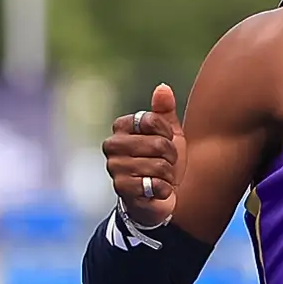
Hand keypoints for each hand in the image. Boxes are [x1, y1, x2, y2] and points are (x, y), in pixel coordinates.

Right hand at [105, 84, 183, 228]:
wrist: (160, 196)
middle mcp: (112, 146)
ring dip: (168, 175)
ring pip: (158, 165)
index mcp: (121, 127)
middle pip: (157, 144)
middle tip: (166, 163)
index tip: (166, 141)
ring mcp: (115, 168)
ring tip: (161, 177)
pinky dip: (164, 190)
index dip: (167, 133)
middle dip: (170, 156)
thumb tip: (163, 87)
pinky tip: (157, 191)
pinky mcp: (122, 189)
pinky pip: (155, 185)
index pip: (151, 120)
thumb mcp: (169, 134)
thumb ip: (165, 111)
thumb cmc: (163, 161)